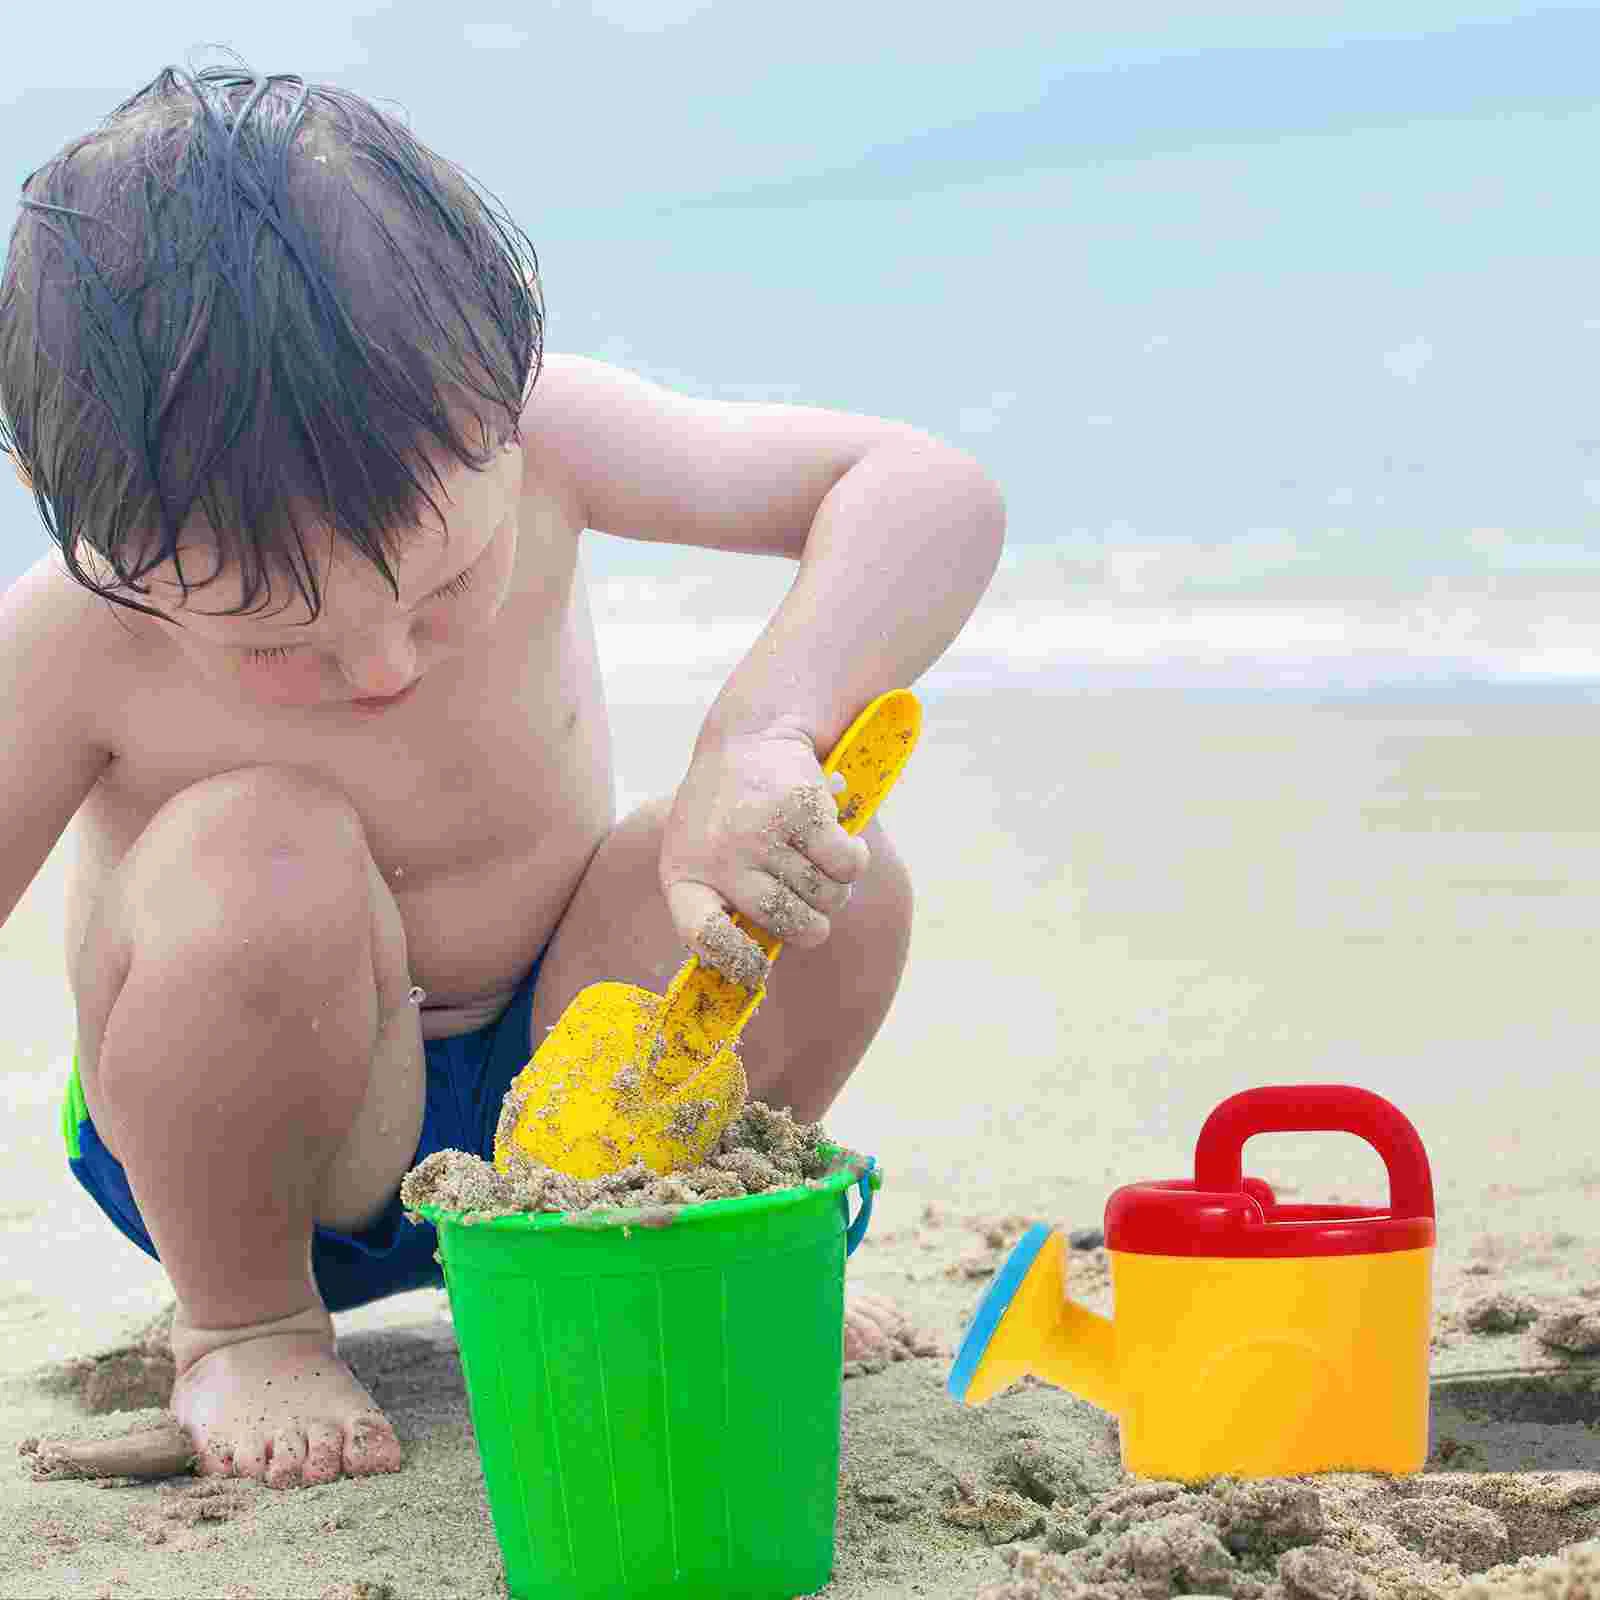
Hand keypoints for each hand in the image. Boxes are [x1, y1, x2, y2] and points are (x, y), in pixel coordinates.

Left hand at [660, 722, 870, 986]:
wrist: (749, 733)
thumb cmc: (726, 812)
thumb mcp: (700, 854)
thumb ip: (720, 906)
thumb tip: (749, 980)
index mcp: (684, 873)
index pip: (703, 933)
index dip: (735, 960)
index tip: (759, 972)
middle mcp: (720, 854)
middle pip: (785, 921)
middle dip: (812, 925)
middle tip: (815, 911)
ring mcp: (761, 830)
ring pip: (824, 896)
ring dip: (834, 890)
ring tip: (820, 866)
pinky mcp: (802, 808)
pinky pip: (847, 865)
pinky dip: (853, 862)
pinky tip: (840, 845)